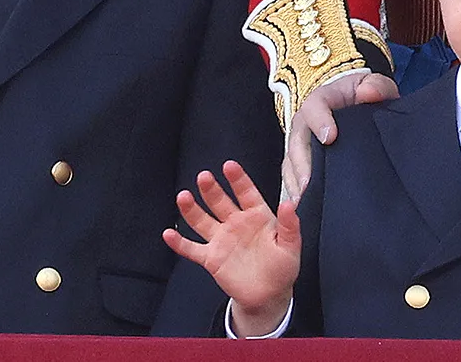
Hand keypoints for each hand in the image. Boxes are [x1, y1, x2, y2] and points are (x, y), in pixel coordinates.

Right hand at [162, 160, 299, 336]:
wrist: (269, 295)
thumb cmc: (283, 267)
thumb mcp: (291, 245)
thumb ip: (289, 225)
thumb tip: (289, 204)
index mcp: (257, 216)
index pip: (246, 192)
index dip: (238, 179)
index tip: (229, 165)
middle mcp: (236, 223)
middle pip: (220, 202)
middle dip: (211, 189)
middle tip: (204, 177)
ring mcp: (222, 240)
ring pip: (203, 220)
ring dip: (192, 209)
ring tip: (183, 196)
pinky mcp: (211, 258)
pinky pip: (192, 249)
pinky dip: (179, 243)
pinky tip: (168, 234)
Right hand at [283, 71, 398, 198]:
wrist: (356, 105)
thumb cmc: (365, 95)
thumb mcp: (374, 85)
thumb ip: (376, 86)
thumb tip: (368, 93)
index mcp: (323, 100)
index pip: (315, 107)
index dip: (319, 121)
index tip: (330, 138)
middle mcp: (305, 122)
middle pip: (296, 140)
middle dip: (301, 163)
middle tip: (309, 183)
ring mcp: (301, 143)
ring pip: (290, 162)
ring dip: (295, 182)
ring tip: (303, 202)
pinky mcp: (301, 161)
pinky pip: (292, 176)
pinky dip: (295, 191)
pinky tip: (303, 208)